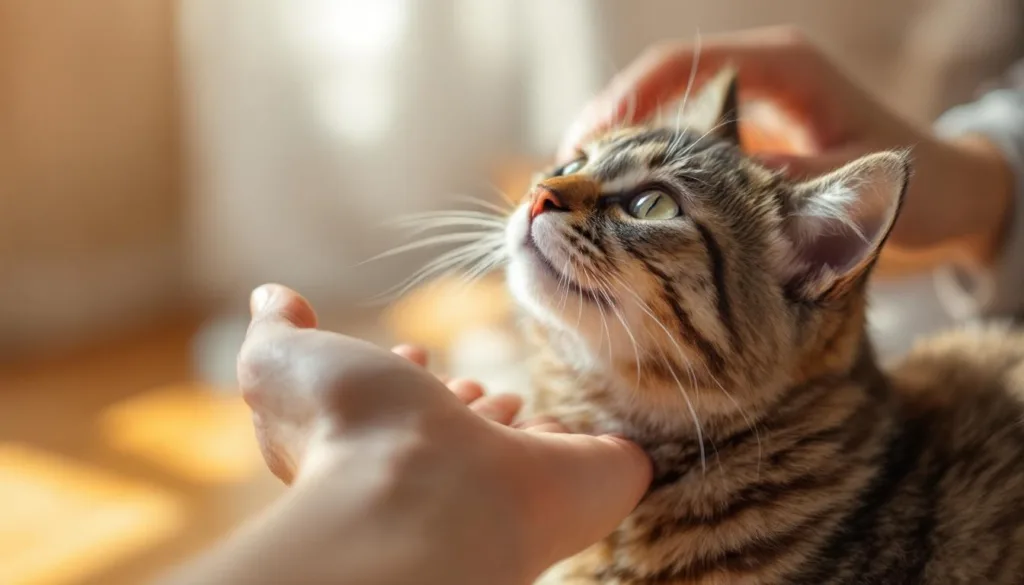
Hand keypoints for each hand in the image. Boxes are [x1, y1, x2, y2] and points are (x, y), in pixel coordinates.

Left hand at [166, 284, 650, 584]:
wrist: (429, 494)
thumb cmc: (350, 427)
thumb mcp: (284, 364)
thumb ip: (276, 333)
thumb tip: (270, 298)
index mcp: (380, 438)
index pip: (397, 407)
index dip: (404, 378)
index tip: (414, 353)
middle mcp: (445, 468)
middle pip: (457, 432)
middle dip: (461, 400)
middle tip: (469, 386)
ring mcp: (516, 485)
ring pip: (517, 451)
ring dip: (510, 424)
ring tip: (511, 402)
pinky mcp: (587, 485)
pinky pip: (596, 465)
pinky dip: (596, 454)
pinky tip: (585, 439)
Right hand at [560, 26, 1013, 271]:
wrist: (951, 197)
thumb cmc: (922, 192)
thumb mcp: (849, 190)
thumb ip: (781, 188)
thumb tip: (704, 200)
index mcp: (783, 69)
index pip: (681, 66)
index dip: (626, 100)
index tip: (586, 143)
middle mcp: (758, 81)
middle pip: (657, 87)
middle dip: (605, 130)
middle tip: (566, 178)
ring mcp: (749, 112)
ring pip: (662, 117)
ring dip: (617, 155)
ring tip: (580, 195)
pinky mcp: (745, 144)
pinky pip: (679, 149)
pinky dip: (643, 175)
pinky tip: (619, 207)